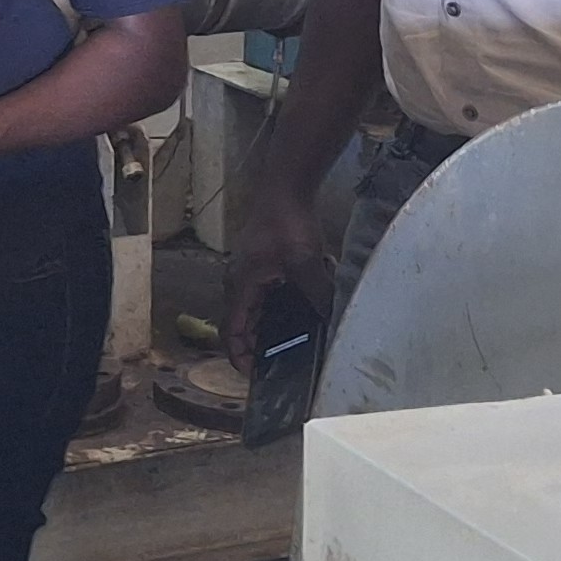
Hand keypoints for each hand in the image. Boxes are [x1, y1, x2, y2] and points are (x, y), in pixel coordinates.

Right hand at [218, 183, 332, 366]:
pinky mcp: (263, 261)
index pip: (230, 333)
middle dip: (260, 343)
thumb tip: (330, 320)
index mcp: (240, 286)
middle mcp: (239, 281)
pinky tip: (309, 298)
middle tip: (282, 361)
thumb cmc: (287, 222)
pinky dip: (283, 301)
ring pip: (257, 308)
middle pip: (243, 324)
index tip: (254, 375)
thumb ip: (317, 295)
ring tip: (297, 335)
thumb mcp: (305, 264)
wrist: (286, 186)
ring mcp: (250, 270)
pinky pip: (268, 291)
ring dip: (274, 322)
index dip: (239, 357)